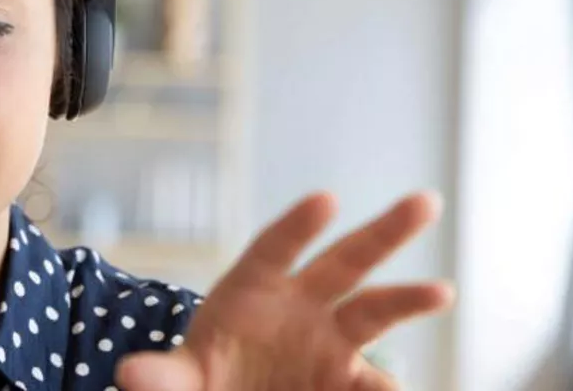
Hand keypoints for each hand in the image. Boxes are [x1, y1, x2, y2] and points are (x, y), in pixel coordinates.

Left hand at [115, 191, 453, 390]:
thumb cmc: (196, 381)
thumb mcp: (174, 380)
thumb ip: (160, 378)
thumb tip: (131, 376)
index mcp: (250, 290)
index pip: (275, 248)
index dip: (298, 225)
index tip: (326, 200)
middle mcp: (299, 306)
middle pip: (345, 260)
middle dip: (384, 231)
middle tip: (425, 201)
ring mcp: (328, 342)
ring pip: (375, 312)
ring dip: (408, 299)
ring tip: (441, 291)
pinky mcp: (345, 380)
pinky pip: (374, 381)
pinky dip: (387, 384)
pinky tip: (391, 387)